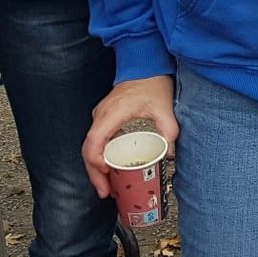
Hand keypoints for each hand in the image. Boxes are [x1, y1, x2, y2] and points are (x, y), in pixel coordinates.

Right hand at [81, 76, 177, 198]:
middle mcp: (101, 116)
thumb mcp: (164, 107)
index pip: (94, 142)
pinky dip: (100, 158)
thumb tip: (169, 154)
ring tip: (107, 187)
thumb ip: (168, 130)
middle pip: (88, 149)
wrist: (145, 64)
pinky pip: (97, 141)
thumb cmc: (152, 83)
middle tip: (105, 193)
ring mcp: (101, 117)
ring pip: (91, 147)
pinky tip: (109, 170)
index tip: (105, 176)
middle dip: (94, 174)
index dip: (95, 162)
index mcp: (112, 114)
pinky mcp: (105, 119)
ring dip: (96, 168)